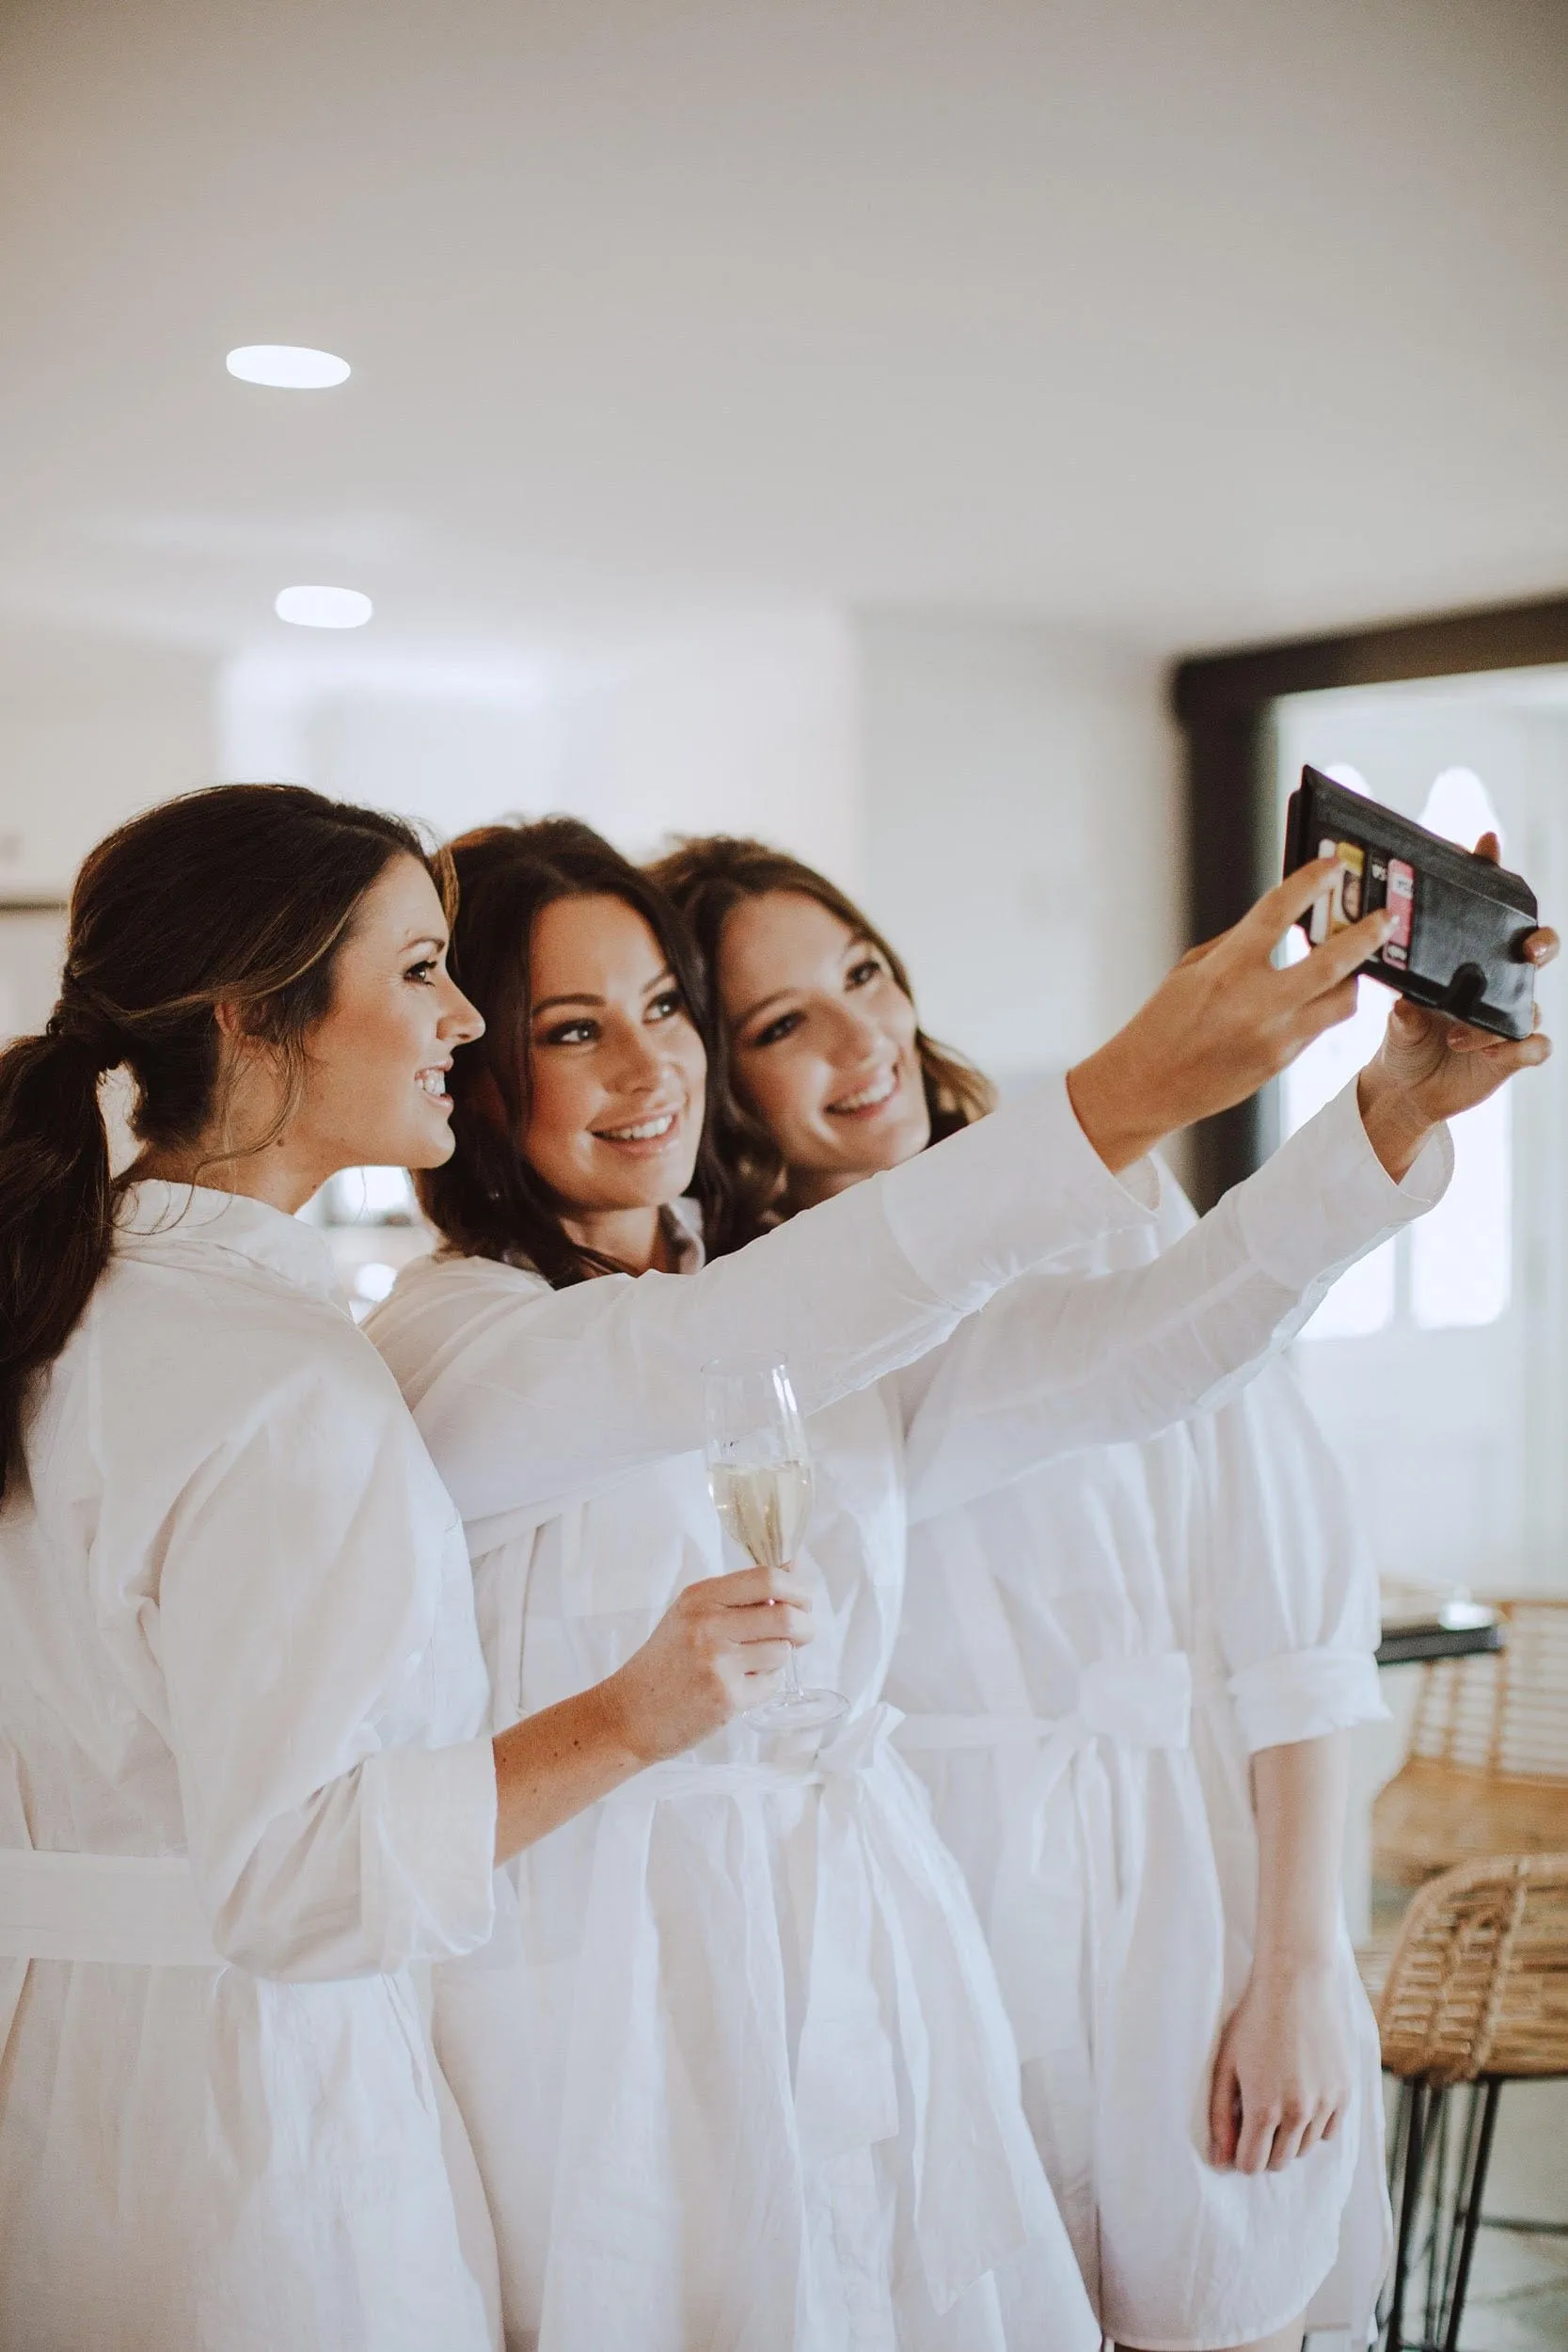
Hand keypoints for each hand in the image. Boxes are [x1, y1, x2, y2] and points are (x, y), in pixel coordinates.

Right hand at [600, 1565, 811, 1764]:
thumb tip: (794, 1565)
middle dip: (805, 1626)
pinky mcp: (727, 1697)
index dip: (798, 1588)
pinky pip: (771, 1684)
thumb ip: (740, 1595)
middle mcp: (708, 1624)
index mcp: (701, 1597)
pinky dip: (765, 1685)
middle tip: (803, 1633)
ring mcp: (718, 1661)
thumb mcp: (691, 1615)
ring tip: (753, 1665)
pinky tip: (740, 1686)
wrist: (628, 1714)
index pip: (768, 1577)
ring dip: (779, 1658)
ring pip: (783, 1651)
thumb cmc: (665, 1663)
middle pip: (785, 1615)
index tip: (803, 1601)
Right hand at [1067, 857, 1392, 1171]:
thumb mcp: (1191, 971)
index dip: (1310, 883)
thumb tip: (1280, 925)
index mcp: (1225, 971)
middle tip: (1384, 919)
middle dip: (1366, 935)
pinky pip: (1321, 1027)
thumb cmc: (1160, 1026)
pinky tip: (1318, 997)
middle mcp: (1256, 1004)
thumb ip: (1238, 945)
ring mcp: (1275, 1038)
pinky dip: (1325, 1007)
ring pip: (1343, 1002)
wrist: (1145, 1087)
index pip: (1278, 913)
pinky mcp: (1282, 1062)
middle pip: (1334, 962)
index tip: (1331, 867)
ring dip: (1352, 979)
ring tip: (1352, 965)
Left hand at [1208, 1959, 1350, 2173]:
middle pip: (1280, 2162)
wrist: (1296, 1984)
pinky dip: (1314, 2124)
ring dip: (1289, 2137)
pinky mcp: (1345, 2093)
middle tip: (1256, 2120)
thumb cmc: (1253, 2021)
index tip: (1238, 2138)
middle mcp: (1298, 2113)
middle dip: (1264, 2148)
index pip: (1253, 2164)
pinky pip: (1328, 2132)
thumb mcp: (1225, 2065)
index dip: (1241, 2156)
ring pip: (1304, 2148)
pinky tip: (1301, 2098)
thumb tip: (1219, 2162)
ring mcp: (1325, 2104)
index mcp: (1263, 2107)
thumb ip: (1220, 2116)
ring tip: (1278, 2101)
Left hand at [1355, 832, 1555, 1181]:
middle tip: (1528, 946)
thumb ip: (1401, 1005)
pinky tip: (1488, 1050)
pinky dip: (1518, 1047)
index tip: (1486, 844)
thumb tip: (1402, 1003)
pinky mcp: (1511, 1053)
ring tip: (1458, 1031)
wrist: (1404, 1088)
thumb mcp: (1396, 1013)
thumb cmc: (1402, 1038)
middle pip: (1536, 949)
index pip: (1488, 913)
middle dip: (1541, 940)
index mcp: (1467, 962)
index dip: (1493, 876)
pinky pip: (1534, 1046)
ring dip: (1507, 1012)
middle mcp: (1495, 984)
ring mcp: (1508, 1016)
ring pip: (1533, 1003)